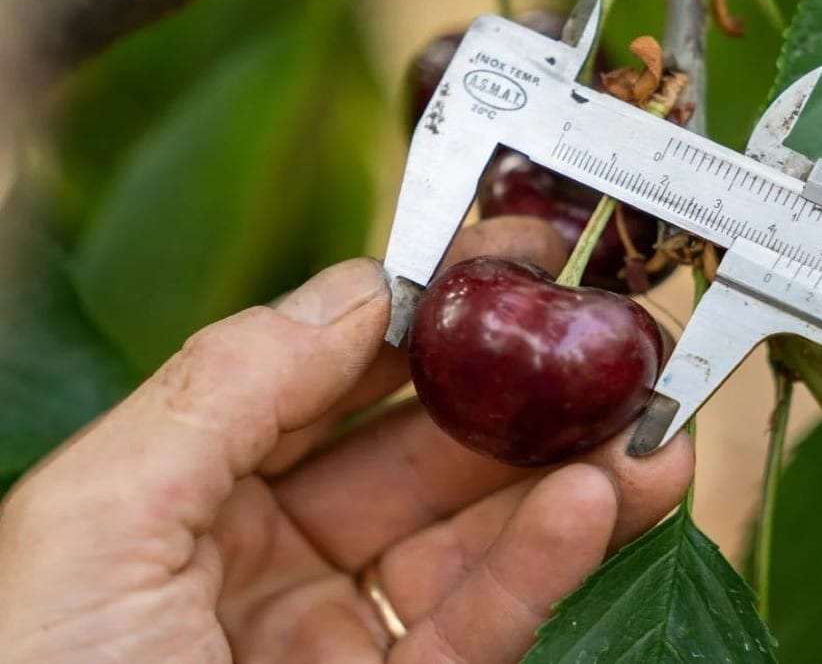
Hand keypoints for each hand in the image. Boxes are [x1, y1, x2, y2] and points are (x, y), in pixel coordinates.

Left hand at [0, 216, 693, 663]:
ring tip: (647, 425)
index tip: (506, 268)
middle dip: (518, 397)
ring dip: (566, 478)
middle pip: (419, 455)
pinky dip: (543, 566)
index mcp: (186, 496)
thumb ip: (229, 386)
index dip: (419, 319)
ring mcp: (335, 641)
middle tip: (605, 346)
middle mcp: (266, 560)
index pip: (325, 382)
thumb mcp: (99, 518)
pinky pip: (479, 628)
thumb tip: (361, 286)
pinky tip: (595, 504)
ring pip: (470, 542)